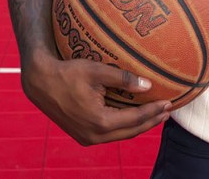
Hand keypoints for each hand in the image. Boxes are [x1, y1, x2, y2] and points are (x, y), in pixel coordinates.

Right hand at [21, 53, 171, 145]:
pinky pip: (109, 133)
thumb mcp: (97, 70)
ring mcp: (86, 138)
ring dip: (138, 125)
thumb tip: (148, 86)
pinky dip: (123, 126)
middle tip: (167, 112)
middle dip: (150, 122)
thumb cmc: (67, 72)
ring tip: (154, 115)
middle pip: (130, 132)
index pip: (135, 119)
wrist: (39, 82)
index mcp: (100, 121)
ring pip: (120, 135)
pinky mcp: (81, 135)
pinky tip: (131, 116)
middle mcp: (94, 135)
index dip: (153, 111)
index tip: (168, 102)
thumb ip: (123, 79)